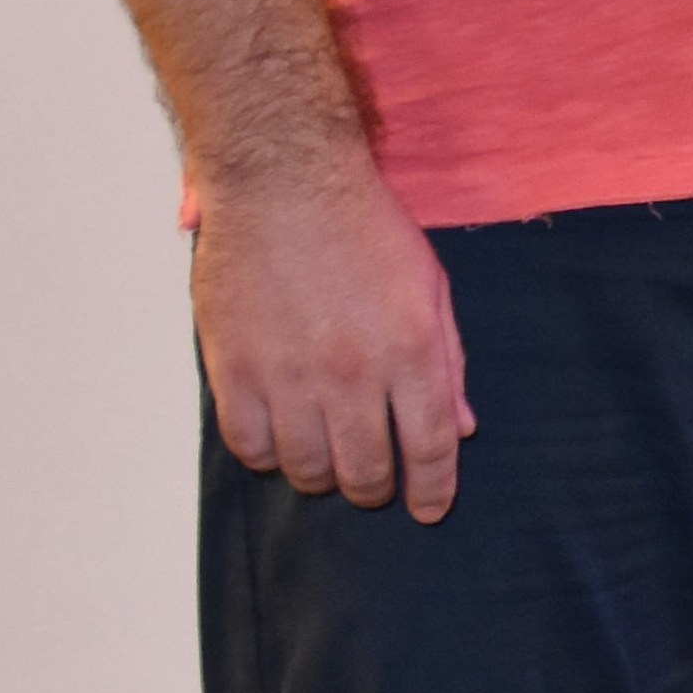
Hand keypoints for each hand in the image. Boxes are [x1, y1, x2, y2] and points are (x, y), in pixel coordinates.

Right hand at [193, 153, 470, 521]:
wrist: (284, 184)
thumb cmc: (365, 229)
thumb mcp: (430, 286)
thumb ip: (447, 361)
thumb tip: (458, 429)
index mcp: (409, 349)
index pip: (430, 446)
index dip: (433, 489)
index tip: (431, 508)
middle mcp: (351, 372)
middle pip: (366, 470)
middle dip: (377, 488)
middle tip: (377, 482)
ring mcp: (288, 376)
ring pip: (306, 469)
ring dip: (323, 475)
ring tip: (329, 456)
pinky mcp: (234, 372)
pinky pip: (250, 447)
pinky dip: (268, 455)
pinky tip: (282, 436)